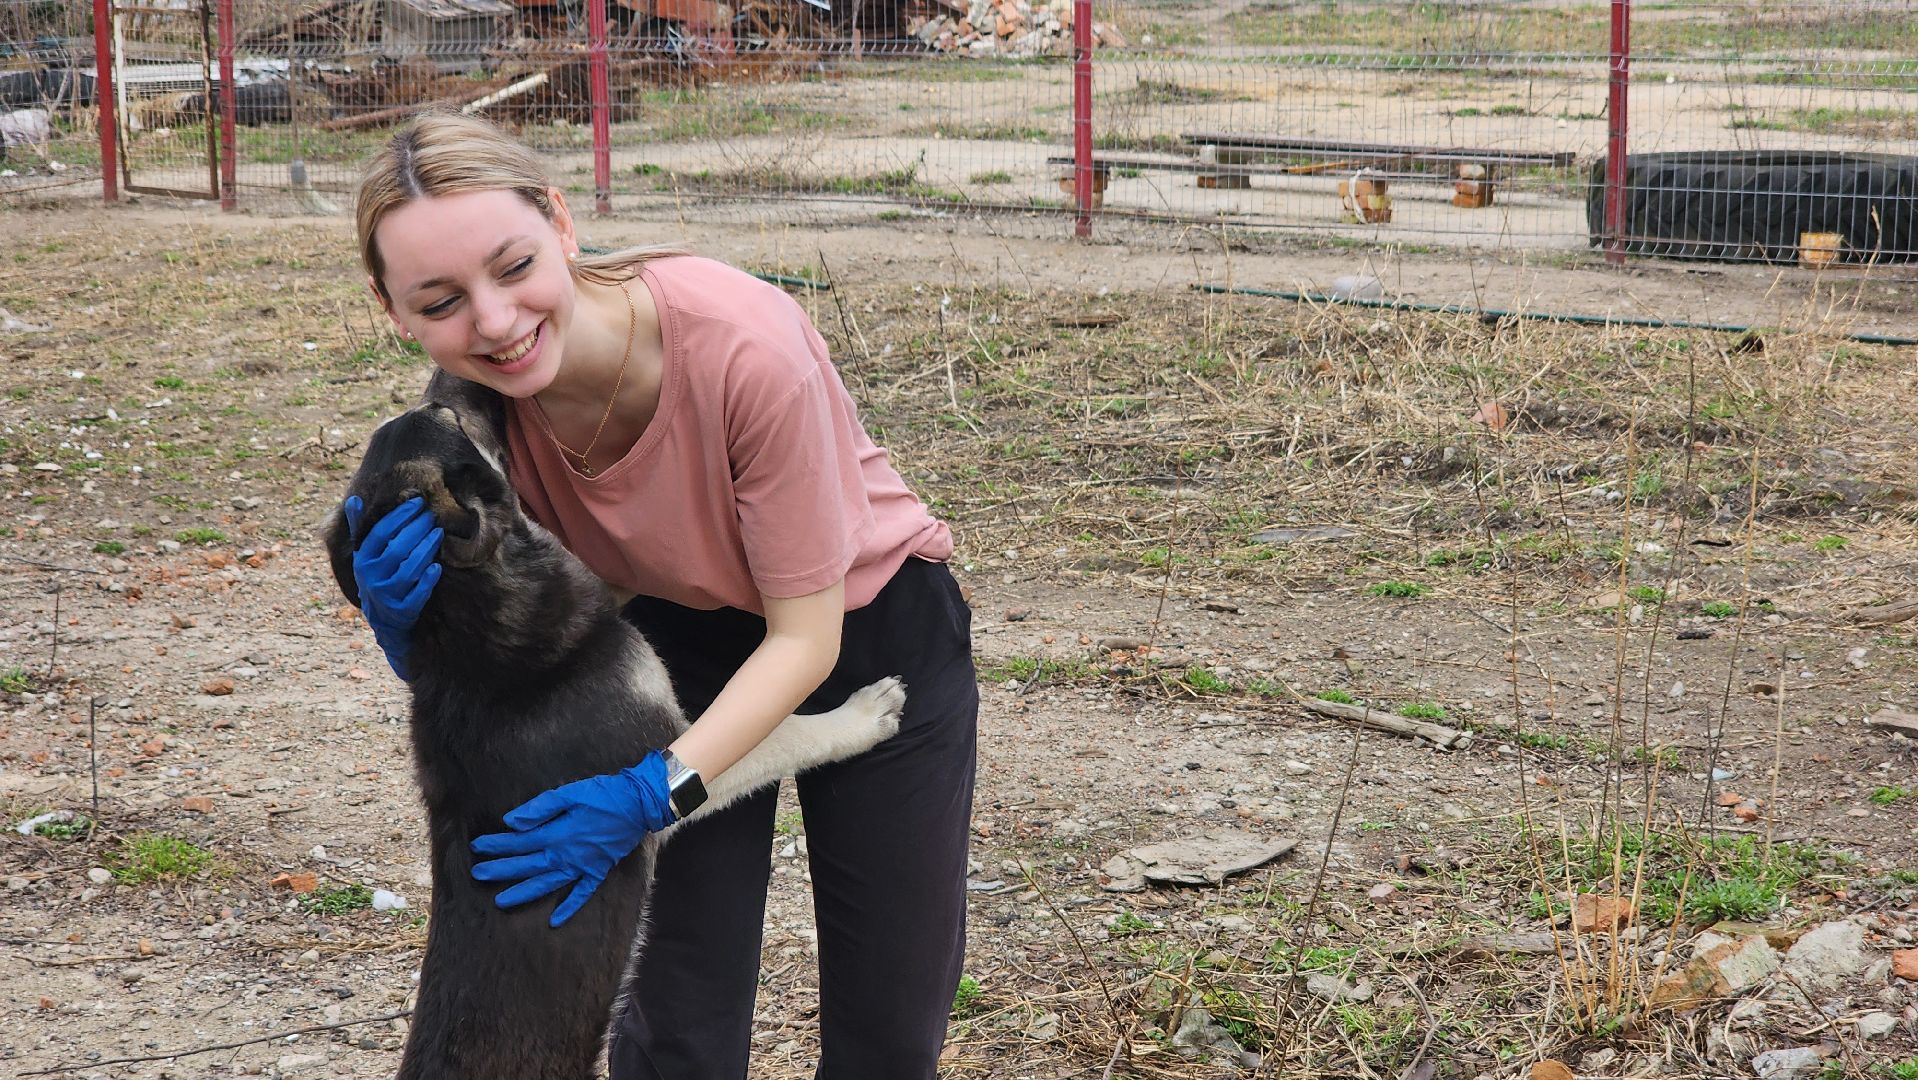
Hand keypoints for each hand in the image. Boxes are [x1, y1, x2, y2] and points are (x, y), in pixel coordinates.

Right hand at [343, 495, 442, 681]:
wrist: (382, 618)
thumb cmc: (376, 576)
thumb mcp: (364, 554)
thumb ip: (359, 528)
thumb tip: (354, 499)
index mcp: (362, 560)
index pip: (381, 532)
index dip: (400, 515)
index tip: (418, 502)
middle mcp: (371, 577)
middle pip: (397, 548)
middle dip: (417, 529)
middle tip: (432, 515)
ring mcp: (387, 595)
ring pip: (409, 569)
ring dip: (426, 549)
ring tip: (439, 533)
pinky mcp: (402, 610)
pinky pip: (418, 592)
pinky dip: (428, 579)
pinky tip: (437, 566)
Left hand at [470, 750, 676, 926]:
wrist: (640, 803)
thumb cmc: (604, 794)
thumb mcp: (569, 793)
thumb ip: (540, 808)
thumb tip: (511, 823)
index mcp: (558, 834)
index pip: (520, 842)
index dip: (498, 845)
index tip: (478, 847)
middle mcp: (567, 855)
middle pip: (528, 866)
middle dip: (502, 870)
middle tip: (478, 875)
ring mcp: (583, 866)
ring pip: (548, 884)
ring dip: (525, 893)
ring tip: (502, 902)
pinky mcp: (599, 869)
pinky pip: (582, 893)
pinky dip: (569, 907)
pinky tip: (555, 920)